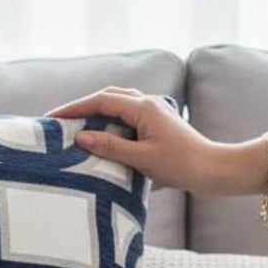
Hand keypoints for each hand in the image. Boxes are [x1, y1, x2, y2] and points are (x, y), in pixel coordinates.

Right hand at [46, 87, 263, 195]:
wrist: (214, 170)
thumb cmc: (181, 165)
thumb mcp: (141, 159)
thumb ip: (110, 146)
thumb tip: (81, 137)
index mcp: (143, 107)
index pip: (100, 101)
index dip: (74, 108)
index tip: (52, 117)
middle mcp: (149, 103)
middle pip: (108, 96)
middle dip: (82, 105)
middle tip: (60, 119)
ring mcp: (155, 111)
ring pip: (118, 102)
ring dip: (96, 110)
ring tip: (76, 124)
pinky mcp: (158, 122)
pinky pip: (127, 113)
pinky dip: (109, 118)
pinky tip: (102, 132)